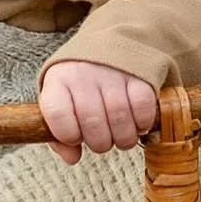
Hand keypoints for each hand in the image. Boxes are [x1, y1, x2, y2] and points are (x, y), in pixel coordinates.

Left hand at [38, 61, 157, 165]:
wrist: (110, 43)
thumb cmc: (80, 82)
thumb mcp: (61, 100)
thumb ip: (59, 133)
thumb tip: (72, 158)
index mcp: (58, 79)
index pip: (57, 114)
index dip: (68, 135)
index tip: (75, 136)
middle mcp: (84, 73)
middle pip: (92, 124)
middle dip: (99, 143)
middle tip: (102, 138)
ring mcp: (113, 72)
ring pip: (120, 120)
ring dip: (123, 138)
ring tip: (120, 134)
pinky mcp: (139, 75)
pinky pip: (143, 110)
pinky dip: (142, 124)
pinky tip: (136, 122)